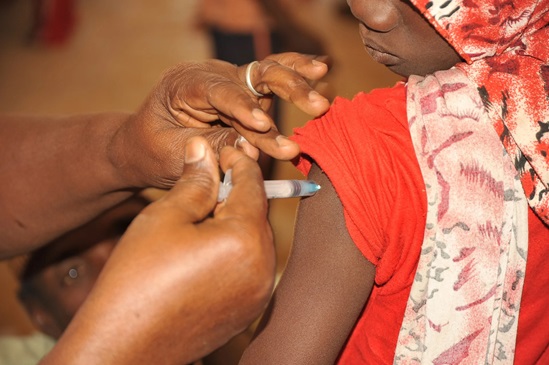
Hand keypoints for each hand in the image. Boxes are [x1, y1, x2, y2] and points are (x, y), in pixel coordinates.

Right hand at [42, 137, 274, 363]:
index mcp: (246, 239)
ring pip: (253, 240)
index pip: (253, 185)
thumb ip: (195, 181)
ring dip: (234, 221)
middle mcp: (263, 267)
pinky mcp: (248, 310)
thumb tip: (205, 150)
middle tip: (208, 181)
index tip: (223, 150)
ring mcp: (258, 293)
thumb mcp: (165, 217)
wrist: (125, 344)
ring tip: (201, 216)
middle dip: (236, 192)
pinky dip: (233, 250)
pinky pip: (249, 266)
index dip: (238, 162)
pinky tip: (204, 248)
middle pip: (256, 213)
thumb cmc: (138, 278)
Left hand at [111, 53, 330, 188]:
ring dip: (297, 80)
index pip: (218, 92)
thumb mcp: (174, 155)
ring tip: (325, 77)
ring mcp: (230, 82)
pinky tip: (320, 66)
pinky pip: (271, 80)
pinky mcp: (245, 93)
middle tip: (316, 105)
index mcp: (183, 85)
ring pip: (268, 72)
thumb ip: (213, 149)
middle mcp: (211, 76)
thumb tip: (252, 151)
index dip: (242, 108)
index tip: (263, 125)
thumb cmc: (153, 149)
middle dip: (286, 88)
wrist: (144, 144)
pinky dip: (295, 73)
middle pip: (251, 74)